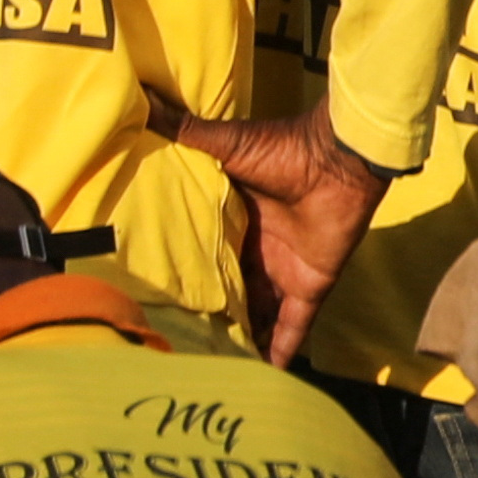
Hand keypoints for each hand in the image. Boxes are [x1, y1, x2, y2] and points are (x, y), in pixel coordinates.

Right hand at [160, 100, 396, 367]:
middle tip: (176, 346)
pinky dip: (282, 350)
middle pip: (231, 293)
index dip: (186, 277)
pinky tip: (265, 378)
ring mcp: (284, 272)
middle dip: (212, 317)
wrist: (339, 158)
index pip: (206, 257)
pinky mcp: (310, 286)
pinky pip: (294, 326)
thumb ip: (184, 131)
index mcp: (235, 222)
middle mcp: (258, 251)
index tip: (155, 300)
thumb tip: (138, 99)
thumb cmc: (283, 148)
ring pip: (258, 316)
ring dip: (242, 339)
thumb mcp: (225, 145)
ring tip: (210, 371)